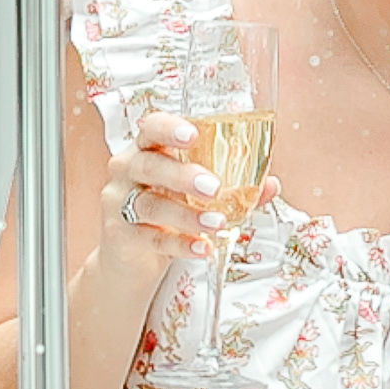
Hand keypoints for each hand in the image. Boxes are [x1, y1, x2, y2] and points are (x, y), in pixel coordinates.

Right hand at [100, 112, 230, 262]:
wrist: (130, 260)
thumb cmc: (164, 214)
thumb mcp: (194, 197)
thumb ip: (232, 188)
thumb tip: (271, 184)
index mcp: (147, 150)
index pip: (151, 128)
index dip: (169, 128)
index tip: (192, 134)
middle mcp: (127, 171)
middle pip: (150, 165)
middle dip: (183, 175)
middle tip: (214, 188)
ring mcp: (118, 203)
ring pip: (150, 204)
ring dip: (187, 214)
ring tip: (218, 223)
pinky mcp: (120, 236)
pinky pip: (151, 238)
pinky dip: (180, 244)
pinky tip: (203, 248)